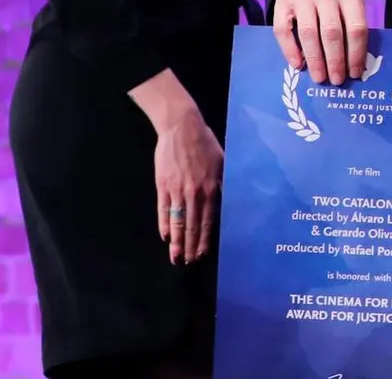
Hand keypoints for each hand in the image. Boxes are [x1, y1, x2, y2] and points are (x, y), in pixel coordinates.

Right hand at [153, 110, 222, 264]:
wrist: (181, 128)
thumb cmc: (205, 143)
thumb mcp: (223, 162)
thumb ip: (224, 183)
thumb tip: (229, 201)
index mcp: (212, 188)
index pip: (209, 220)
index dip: (205, 239)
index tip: (203, 254)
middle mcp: (195, 192)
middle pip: (193, 226)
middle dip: (191, 246)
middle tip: (188, 263)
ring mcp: (177, 190)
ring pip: (177, 222)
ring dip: (177, 242)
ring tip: (175, 258)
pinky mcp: (163, 185)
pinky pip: (163, 210)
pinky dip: (164, 224)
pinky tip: (165, 237)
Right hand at [274, 0, 369, 83]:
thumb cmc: (335, 2)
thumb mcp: (350, 7)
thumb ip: (353, 30)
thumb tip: (355, 67)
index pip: (356, 28)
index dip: (356, 53)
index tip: (355, 73)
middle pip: (332, 31)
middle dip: (335, 60)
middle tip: (336, 80)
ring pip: (308, 32)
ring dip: (315, 59)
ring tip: (319, 77)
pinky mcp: (282, 1)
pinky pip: (283, 30)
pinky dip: (290, 50)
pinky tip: (298, 65)